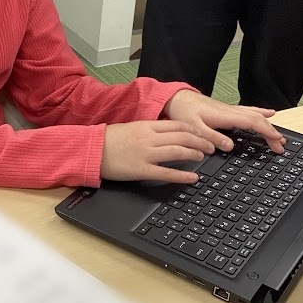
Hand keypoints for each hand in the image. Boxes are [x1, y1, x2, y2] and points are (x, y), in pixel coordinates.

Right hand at [101, 121, 215, 183]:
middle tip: (210, 146)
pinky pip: (166, 172)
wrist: (92, 149)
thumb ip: (150, 130)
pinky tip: (193, 178)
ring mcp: (146, 154)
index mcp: (146, 126)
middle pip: (182, 136)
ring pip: (177, 151)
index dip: (194, 129)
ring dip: (194, 153)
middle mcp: (149, 138)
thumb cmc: (109, 139)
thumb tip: (168, 133)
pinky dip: (182, 175)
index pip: (177, 125)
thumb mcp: (131, 127)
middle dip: (200, 141)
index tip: (204, 133)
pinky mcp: (141, 170)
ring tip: (203, 157)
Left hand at [163, 90, 285, 153]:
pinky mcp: (227, 110)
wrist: (175, 98)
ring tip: (279, 135)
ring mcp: (230, 110)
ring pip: (255, 115)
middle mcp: (231, 111)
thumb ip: (211, 138)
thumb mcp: (194, 127)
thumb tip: (230, 147)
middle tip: (281, 146)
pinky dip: (261, 113)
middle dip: (272, 132)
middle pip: (258, 120)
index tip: (277, 142)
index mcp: (226, 115)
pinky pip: (249, 111)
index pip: (253, 123)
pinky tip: (269, 113)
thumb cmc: (183, 111)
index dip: (267, 132)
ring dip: (268, 125)